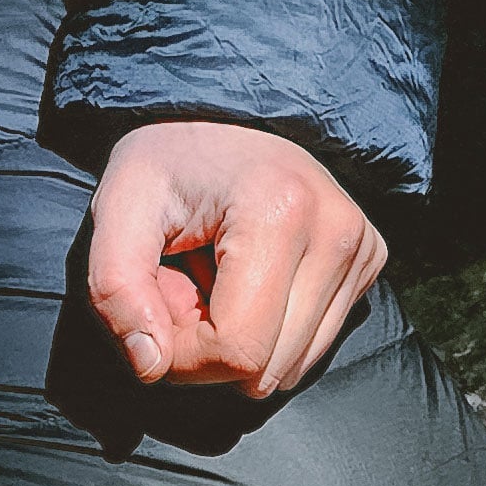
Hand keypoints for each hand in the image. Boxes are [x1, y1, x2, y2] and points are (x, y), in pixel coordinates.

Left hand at [85, 121, 386, 396]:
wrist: (225, 114)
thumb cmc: (168, 165)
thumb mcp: (118, 208)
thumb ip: (115, 288)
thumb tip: (152, 367)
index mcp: (279, 211)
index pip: (238, 350)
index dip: (183, 355)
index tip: (159, 309)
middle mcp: (337, 231)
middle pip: (267, 370)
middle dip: (210, 352)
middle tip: (187, 289)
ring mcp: (361, 248)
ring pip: (291, 370)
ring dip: (241, 345)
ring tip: (219, 281)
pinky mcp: (369, 261)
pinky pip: (312, 349)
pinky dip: (272, 333)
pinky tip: (252, 281)